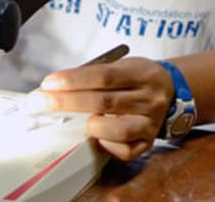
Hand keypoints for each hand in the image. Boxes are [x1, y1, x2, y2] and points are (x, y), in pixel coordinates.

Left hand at [38, 57, 173, 160]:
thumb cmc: (136, 77)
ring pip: (119, 129)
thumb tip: (55, 87)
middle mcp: (149, 99)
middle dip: (68, 102)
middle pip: (104, 101)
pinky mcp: (149, 142)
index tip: (49, 83)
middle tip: (44, 101)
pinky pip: (125, 150)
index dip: (73, 80)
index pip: (103, 76)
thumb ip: (92, 75)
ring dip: (92, 125)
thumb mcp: (121, 65)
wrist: (170, 90)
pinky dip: (106, 144)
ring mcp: (151, 123)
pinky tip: (98, 135)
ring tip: (83, 120)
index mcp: (142, 74)